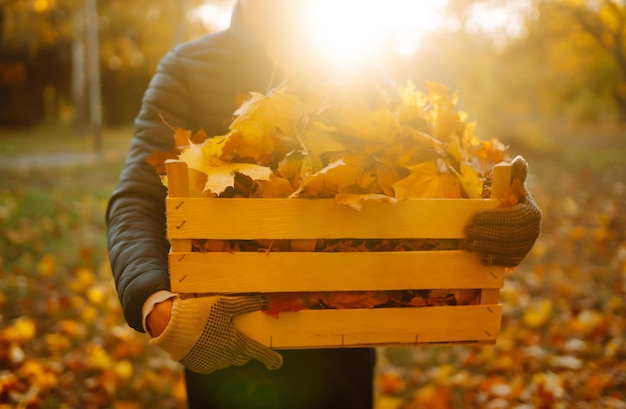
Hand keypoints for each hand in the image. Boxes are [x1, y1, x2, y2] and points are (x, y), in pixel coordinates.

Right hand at [149, 295, 282, 373]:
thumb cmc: (200, 313)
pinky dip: (214, 352)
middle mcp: (227, 357)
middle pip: (243, 354)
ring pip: (228, 358)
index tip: (278, 362)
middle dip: (244, 345)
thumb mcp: (224, 304)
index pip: (259, 353)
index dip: (270, 358)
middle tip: (237, 331)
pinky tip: (206, 340)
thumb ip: (246, 304)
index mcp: (236, 344)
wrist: (170, 327)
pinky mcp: (200, 366)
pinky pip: (214, 361)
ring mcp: (213, 364)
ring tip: (217, 332)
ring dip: (229, 348)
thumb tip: (265, 300)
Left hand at [464, 156, 541, 266]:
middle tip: (467, 231)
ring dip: (486, 246)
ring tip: (468, 243)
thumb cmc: (507, 199)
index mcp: (532, 212)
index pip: (512, 218)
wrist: (510, 218)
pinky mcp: (520, 256)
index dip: (492, 219)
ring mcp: (528, 245)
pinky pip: (509, 260)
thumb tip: (519, 160)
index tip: (474, 219)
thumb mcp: (510, 186)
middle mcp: (534, 230)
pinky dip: (495, 259)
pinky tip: (481, 256)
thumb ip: (515, 175)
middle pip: (509, 235)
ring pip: (507, 249)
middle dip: (486, 233)